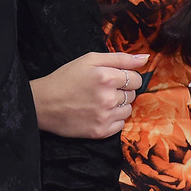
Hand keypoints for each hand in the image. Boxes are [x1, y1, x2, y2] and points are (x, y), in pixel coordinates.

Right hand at [30, 51, 148, 138]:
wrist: (44, 103)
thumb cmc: (66, 78)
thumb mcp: (89, 59)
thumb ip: (119, 58)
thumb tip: (145, 58)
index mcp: (106, 77)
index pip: (136, 78)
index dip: (126, 76)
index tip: (113, 77)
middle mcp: (108, 97)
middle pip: (133, 94)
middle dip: (122, 90)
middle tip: (103, 88)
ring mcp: (105, 116)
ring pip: (128, 109)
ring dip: (119, 104)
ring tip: (100, 100)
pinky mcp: (101, 132)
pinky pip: (121, 125)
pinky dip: (113, 118)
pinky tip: (99, 112)